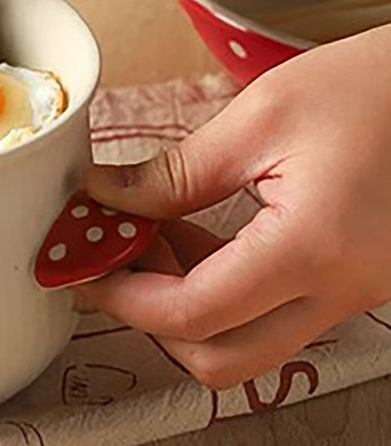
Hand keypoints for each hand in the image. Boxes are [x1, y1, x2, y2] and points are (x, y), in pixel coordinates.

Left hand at [79, 24, 390, 389]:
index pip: (194, 314)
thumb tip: (105, 196)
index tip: (84, 263)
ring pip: (247, 343)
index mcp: (312, 248)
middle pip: (220, 357)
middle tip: (113, 255)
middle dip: (150, 316)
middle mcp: (340, 291)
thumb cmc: (370, 88)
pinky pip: (273, 315)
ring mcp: (351, 295)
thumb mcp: (259, 117)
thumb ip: (175, 171)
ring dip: (185, 302)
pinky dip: (222, 289)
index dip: (124, 295)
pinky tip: (193, 231)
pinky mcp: (351, 283)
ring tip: (151, 230)